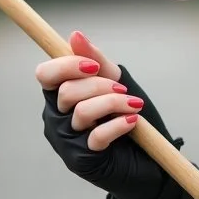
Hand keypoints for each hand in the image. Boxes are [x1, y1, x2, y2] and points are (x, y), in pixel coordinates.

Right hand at [36, 30, 198, 198]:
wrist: (153, 164)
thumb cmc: (132, 120)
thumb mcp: (119, 84)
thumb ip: (97, 61)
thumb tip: (75, 35)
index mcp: (62, 97)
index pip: (46, 75)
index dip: (67, 65)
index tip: (95, 65)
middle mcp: (58, 119)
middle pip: (65, 91)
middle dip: (99, 85)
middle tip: (122, 89)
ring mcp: (68, 142)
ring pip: (81, 112)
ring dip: (113, 103)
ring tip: (134, 106)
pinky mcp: (82, 160)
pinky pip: (96, 136)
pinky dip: (118, 125)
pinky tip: (133, 122)